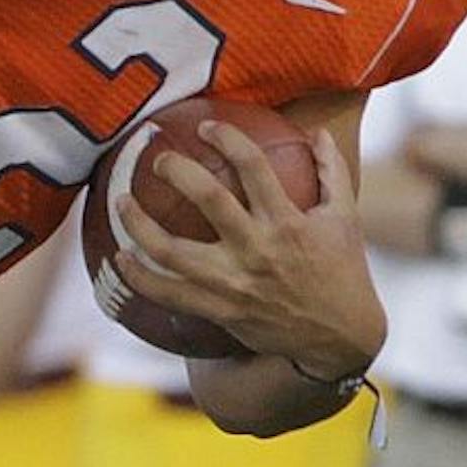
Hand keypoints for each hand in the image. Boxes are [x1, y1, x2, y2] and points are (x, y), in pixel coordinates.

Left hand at [110, 121, 385, 374]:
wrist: (340, 339)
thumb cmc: (343, 272)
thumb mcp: (346, 218)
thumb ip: (332, 172)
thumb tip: (320, 131)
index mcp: (288, 222)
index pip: (254, 167)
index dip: (228, 140)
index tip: (206, 127)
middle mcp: (258, 250)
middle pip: (209, 200)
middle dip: (178, 171)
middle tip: (158, 160)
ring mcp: (235, 283)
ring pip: (174, 251)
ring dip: (140, 225)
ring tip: (120, 202)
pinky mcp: (220, 310)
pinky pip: (169, 294)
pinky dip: (140, 277)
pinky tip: (121, 257)